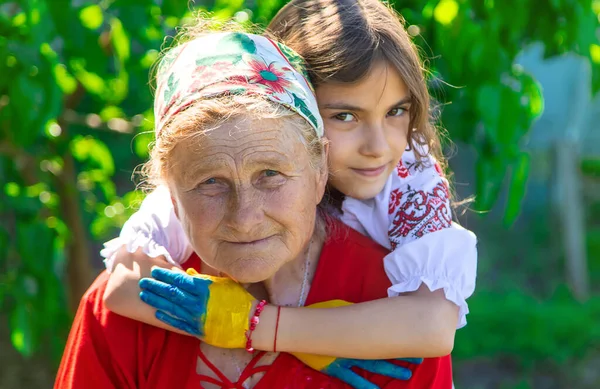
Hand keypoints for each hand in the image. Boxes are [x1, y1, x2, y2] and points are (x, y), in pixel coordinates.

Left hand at [139, 267, 254, 347]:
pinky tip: (157, 313)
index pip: (179, 280)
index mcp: (205, 289)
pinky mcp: (198, 331)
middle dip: (155, 287)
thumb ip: (205, 279)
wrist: (250, 323)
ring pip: (171, 308)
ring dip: (156, 301)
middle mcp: (198, 303)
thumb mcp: (224, 284)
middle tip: (143, 281)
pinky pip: (178, 323)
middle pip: (171, 293)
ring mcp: (197, 318)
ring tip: (144, 295)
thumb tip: (190, 275)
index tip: (154, 270)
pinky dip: (166, 318)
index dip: (165, 275)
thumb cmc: (240, 300)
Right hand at [292, 300, 421, 388]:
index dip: (399, 340)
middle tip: (419, 360)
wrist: (300, 328)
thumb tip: (372, 314)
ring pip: (373, 367)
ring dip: (390, 370)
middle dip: (401, 356)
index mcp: (358, 330)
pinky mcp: (336, 368)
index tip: (415, 341)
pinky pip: (353, 379)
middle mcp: (355, 345)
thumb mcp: (342, 310)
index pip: (384, 336)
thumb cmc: (321, 314)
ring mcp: (346, 358)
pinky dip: (365, 387)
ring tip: (406, 374)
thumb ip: (357, 316)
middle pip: (383, 351)